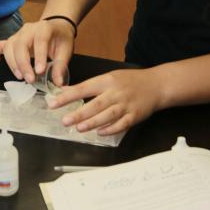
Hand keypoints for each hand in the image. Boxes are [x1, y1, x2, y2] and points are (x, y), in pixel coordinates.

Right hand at [0, 18, 74, 82]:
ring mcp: (18, 34)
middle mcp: (29, 29)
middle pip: (21, 43)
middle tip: (30, 79)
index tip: (40, 71)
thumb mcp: (66, 50)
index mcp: (44, 28)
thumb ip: (60, 66)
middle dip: (23, 63)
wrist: (56, 27)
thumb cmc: (61, 39)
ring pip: (10, 46)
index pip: (40, 39)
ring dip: (13, 63)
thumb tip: (57, 83)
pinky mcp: (12, 41)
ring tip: (21, 77)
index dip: (39, 55)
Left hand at [48, 67, 163, 134]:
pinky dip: (110, 129)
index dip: (68, 96)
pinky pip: (121, 124)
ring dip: (92, 123)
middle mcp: (115, 92)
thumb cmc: (129, 81)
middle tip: (65, 120)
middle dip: (79, 114)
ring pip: (107, 115)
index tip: (53, 103)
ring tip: (78, 128)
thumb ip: (89, 85)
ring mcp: (126, 104)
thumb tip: (66, 91)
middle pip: (95, 104)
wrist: (155, 85)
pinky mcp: (135, 116)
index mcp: (106, 80)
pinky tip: (100, 133)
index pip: (83, 88)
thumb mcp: (109, 77)